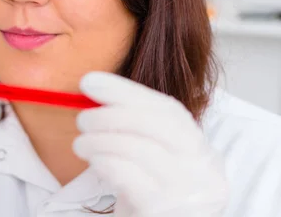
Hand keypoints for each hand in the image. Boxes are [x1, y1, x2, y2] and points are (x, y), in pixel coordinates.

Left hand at [73, 72, 227, 216]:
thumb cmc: (149, 198)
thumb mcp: (153, 162)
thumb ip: (136, 130)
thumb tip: (93, 89)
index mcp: (203, 152)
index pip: (168, 110)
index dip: (125, 91)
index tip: (90, 82)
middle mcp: (204, 171)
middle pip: (158, 125)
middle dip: (112, 114)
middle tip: (82, 119)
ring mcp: (188, 193)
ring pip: (139, 149)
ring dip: (100, 140)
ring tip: (81, 144)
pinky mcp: (163, 210)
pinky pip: (127, 176)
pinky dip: (103, 162)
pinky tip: (94, 161)